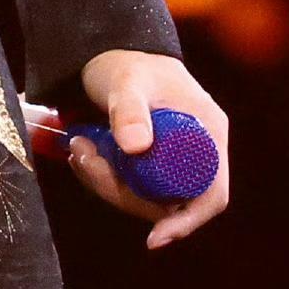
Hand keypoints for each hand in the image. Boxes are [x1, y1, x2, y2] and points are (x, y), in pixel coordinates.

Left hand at [70, 48, 229, 249]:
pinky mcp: (147, 161)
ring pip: (144, 196)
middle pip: (170, 201)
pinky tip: (81, 153)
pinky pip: (130, 185)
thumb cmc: (126, 61)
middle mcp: (196, 150)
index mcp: (208, 132)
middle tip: (84, 161)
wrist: (109, 50)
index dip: (189, 221)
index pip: (212, 193)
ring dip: (105, 184)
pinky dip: (103, 177)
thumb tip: (135, 147)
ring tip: (76, 149)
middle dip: (124, 194)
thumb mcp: (127, 82)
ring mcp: (171, 157)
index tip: (155, 237)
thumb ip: (130, 109)